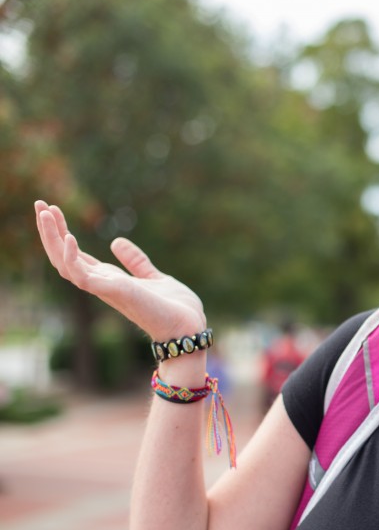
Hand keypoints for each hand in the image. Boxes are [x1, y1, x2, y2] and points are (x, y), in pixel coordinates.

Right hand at [35, 200, 205, 339]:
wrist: (188, 326)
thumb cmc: (174, 308)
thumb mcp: (153, 277)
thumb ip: (135, 262)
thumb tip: (116, 242)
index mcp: (109, 280)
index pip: (76, 255)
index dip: (62, 233)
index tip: (54, 209)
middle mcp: (102, 284)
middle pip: (63, 257)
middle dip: (49, 231)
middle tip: (39, 203)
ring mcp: (105, 289)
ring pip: (64, 264)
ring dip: (52, 238)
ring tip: (45, 212)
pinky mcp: (113, 292)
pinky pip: (82, 276)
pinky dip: (72, 257)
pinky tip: (69, 237)